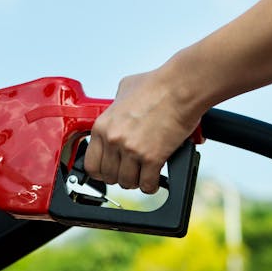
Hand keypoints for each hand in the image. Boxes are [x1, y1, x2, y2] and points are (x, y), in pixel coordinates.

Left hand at [83, 70, 201, 193]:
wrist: (180, 87)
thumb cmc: (156, 85)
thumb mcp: (124, 90)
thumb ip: (116, 105)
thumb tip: (118, 111)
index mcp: (102, 126)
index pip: (91, 164)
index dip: (101, 171)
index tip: (110, 170)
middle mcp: (113, 139)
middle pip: (108, 176)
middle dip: (120, 176)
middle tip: (130, 171)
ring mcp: (131, 150)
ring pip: (126, 182)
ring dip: (136, 181)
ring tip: (143, 174)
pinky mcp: (152, 157)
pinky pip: (147, 184)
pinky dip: (151, 185)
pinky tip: (155, 178)